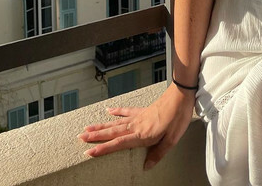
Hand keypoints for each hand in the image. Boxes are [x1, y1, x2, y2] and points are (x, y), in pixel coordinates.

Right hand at [78, 84, 195, 169]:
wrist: (181, 95)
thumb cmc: (178, 118)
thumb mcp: (172, 139)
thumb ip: (158, 154)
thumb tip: (146, 166)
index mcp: (142, 135)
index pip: (118, 143)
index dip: (103, 148)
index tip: (89, 152)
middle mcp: (137, 125)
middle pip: (112, 132)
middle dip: (96, 136)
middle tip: (80, 138)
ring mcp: (138, 116)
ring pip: (115, 122)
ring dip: (101, 126)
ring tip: (87, 128)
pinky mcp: (142, 110)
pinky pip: (126, 110)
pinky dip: (116, 111)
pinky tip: (108, 110)